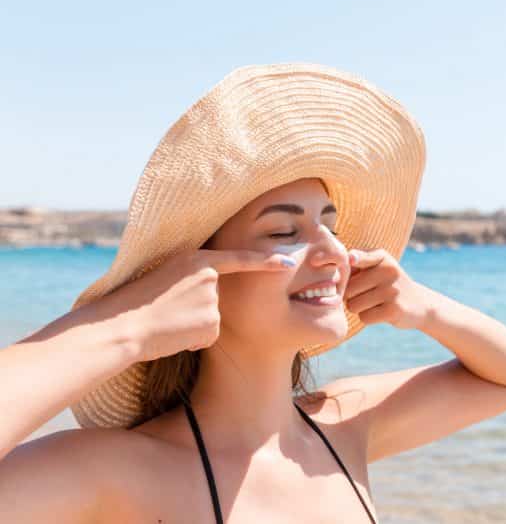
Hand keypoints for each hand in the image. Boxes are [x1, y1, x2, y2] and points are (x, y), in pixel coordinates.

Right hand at [102, 249, 297, 361]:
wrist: (121, 327)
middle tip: (169, 311)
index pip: (239, 258)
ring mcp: (213, 300)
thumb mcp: (166, 276)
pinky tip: (173, 336)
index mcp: (196, 258)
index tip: (289, 261)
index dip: (267, 261)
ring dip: (195, 326)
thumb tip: (212, 292)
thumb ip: (193, 278)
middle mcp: (209, 276)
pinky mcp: (212, 324)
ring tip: (168, 322)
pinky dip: (193, 341)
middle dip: (201, 310)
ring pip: (214, 319)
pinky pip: (209, 337)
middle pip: (220, 298)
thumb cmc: (135, 304)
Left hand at [343, 248, 434, 329]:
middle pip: (349, 289)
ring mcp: (392, 290)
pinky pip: (364, 317)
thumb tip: (336, 275)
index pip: (356, 258)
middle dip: (351, 296)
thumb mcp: (378, 267)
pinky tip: (380, 312)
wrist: (419, 304)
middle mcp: (388, 271)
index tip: (340, 261)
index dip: (346, 262)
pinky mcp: (393, 310)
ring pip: (354, 305)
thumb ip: (356, 265)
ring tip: (373, 303)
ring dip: (358, 308)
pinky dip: (368, 317)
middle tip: (365, 295)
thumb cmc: (388, 284)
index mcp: (382, 257)